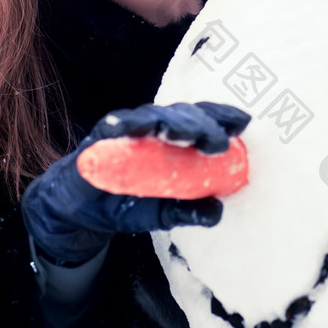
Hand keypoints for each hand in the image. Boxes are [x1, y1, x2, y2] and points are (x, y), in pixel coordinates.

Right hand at [22, 102, 250, 265]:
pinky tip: (124, 126)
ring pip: (153, 116)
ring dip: (166, 122)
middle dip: (201, 125)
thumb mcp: (163, 212)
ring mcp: (129, 128)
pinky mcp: (101, 136)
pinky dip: (119, 124)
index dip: (222, 116)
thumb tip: (217, 211)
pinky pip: (112, 126)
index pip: (203, 119)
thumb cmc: (130, 199)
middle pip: (183, 115)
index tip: (243, 123)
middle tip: (215, 142)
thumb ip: (188, 210)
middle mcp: (156, 127)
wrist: (85, 209)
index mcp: (177, 138)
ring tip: (178, 132)